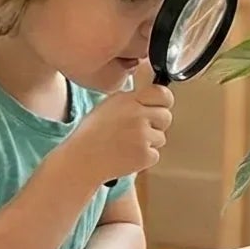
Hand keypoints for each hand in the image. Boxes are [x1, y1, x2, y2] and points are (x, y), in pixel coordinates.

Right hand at [60, 65, 172, 181]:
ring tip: (127, 144)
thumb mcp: (110, 105)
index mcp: (129, 100)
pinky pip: (155, 154)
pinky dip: (144, 157)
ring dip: (149, 142)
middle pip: (166, 116)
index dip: (163, 100)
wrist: (83, 159)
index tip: (160, 105)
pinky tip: (127, 155)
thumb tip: (152, 89)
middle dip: (156, 123)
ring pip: (161, 137)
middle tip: (138, 130)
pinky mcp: (146, 155)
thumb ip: (133, 98)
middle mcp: (138, 116)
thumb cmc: (92, 133)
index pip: (162, 94)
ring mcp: (143, 136)